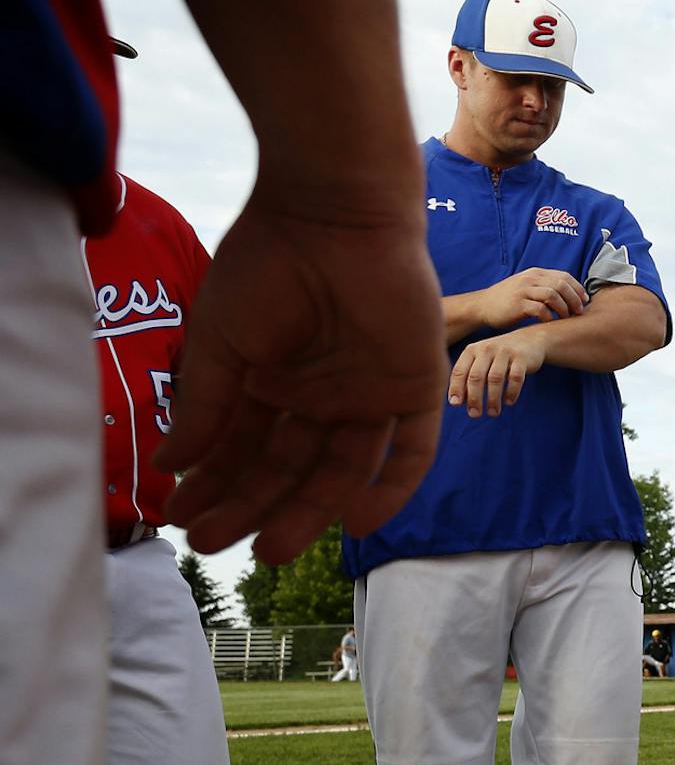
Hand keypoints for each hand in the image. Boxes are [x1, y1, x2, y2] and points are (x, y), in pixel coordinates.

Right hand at [156, 183, 445, 562]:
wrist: (334, 216)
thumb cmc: (269, 265)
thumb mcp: (221, 342)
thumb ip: (204, 407)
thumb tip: (169, 469)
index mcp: (273, 379)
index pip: (244, 448)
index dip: (214, 485)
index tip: (181, 519)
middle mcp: (321, 391)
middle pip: (289, 466)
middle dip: (252, 505)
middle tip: (216, 545)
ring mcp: (370, 391)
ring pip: (343, 467)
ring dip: (310, 509)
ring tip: (271, 548)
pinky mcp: (416, 386)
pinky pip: (412, 449)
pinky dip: (391, 487)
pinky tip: (357, 521)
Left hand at [448, 326, 548, 416]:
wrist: (529, 340)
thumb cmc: (499, 357)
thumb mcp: (481, 362)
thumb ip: (468, 377)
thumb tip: (457, 402)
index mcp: (472, 350)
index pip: (459, 371)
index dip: (456, 388)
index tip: (455, 405)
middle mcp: (487, 349)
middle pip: (476, 376)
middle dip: (474, 398)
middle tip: (475, 414)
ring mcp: (505, 352)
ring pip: (495, 378)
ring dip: (493, 399)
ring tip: (493, 413)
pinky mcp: (522, 358)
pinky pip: (516, 378)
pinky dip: (511, 392)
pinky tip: (509, 402)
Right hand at [477, 268, 586, 327]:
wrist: (483, 306)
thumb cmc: (509, 300)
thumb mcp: (527, 286)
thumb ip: (545, 287)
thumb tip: (570, 295)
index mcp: (535, 273)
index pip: (564, 276)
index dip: (578, 288)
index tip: (584, 301)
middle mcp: (530, 279)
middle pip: (561, 284)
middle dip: (574, 299)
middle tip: (579, 312)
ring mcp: (523, 290)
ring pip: (552, 295)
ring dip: (564, 308)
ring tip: (566, 318)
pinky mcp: (517, 304)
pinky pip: (539, 309)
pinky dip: (549, 317)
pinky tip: (551, 322)